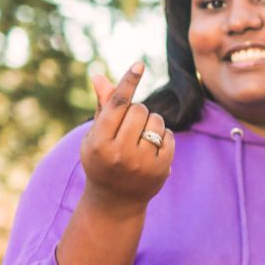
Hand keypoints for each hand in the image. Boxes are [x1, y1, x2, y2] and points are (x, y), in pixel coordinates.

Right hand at [79, 64, 175, 208]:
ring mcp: (142, 162)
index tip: (139, 64)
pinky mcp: (160, 169)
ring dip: (151, 122)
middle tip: (130, 125)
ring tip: (140, 136)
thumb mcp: (95, 136)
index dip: (128, 82)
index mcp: (99, 142)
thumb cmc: (102, 160)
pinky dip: (162, 135)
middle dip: (137, 111)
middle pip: (138, 110)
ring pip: (156, 121)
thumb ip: (102, 107)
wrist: (115, 200)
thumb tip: (100, 76)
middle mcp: (120, 152)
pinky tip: (152, 146)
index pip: (117, 104)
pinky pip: (169, 136)